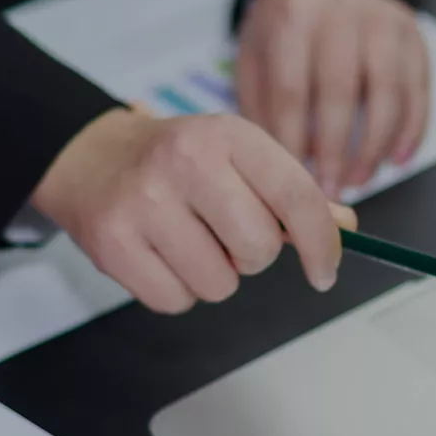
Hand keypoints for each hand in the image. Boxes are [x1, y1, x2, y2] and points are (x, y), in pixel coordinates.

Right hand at [32, 107, 358, 313]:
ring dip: (213, 276)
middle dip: (252, 256)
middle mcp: (184, 161)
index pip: (296, 196)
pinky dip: (176, 290)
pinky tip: (160, 256)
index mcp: (227, 134)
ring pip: (218, 284)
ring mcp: (143, 203)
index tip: (325, 270)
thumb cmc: (175, 161)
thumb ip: (290, 192)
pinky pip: (176, 301)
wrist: (91, 158)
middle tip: (227, 236)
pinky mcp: (112, 244)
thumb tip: (343, 228)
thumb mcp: (236, 156)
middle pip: (259, 250)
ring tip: (188, 242)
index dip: (321, 244)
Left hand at [236, 0, 429, 195]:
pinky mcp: (414, 37)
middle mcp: (343, 13)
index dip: (294, 143)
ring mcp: (384, 23)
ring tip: (359, 180)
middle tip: (329, 190)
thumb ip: (262, 108)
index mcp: (296, 16)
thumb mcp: (254, 57)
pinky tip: (395, 160)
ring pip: (386, 96)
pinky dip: (411, 131)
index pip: (292, 91)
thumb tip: (282, 168)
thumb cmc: (281, 32)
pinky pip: (418, 92)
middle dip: (335, 152)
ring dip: (374, 148)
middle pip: (341, 95)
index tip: (292, 181)